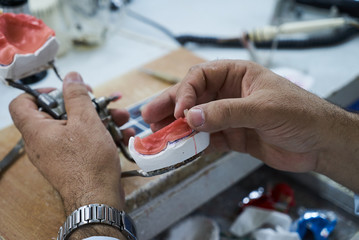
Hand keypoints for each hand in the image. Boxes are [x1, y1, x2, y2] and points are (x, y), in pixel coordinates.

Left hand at [9, 72, 131, 238]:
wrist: (98, 198)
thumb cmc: (88, 162)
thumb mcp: (85, 121)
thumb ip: (76, 96)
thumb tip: (71, 77)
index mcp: (37, 130)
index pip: (23, 103)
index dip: (41, 92)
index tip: (64, 91)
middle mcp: (44, 142)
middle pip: (59, 113)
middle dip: (86, 105)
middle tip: (102, 102)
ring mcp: (59, 153)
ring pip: (77, 127)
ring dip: (101, 119)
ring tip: (122, 118)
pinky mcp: (74, 162)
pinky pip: (84, 142)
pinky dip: (101, 135)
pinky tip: (123, 134)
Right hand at [142, 60, 358, 191]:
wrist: (320, 144)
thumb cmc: (299, 114)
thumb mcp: (262, 108)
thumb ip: (226, 112)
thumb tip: (190, 118)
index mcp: (237, 75)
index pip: (201, 77)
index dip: (186, 92)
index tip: (179, 111)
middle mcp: (229, 93)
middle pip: (193, 97)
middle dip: (171, 106)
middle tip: (148, 117)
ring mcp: (229, 116)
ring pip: (197, 120)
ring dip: (178, 127)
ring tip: (157, 134)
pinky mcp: (233, 137)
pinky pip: (207, 139)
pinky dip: (194, 145)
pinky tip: (180, 149)